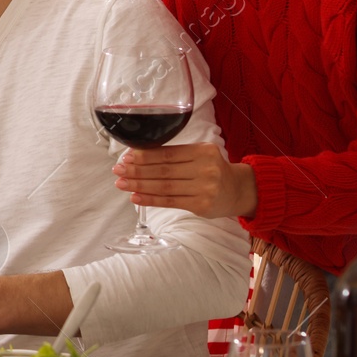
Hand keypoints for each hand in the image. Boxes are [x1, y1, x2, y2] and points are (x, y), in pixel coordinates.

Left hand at [113, 143, 258, 219]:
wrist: (238, 190)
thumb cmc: (213, 170)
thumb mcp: (200, 155)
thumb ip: (175, 155)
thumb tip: (137, 155)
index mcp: (203, 151)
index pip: (168, 153)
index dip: (145, 156)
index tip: (126, 157)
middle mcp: (205, 168)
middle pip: (164, 170)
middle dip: (137, 170)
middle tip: (118, 170)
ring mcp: (205, 188)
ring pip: (165, 187)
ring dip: (139, 185)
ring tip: (122, 184)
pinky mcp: (201, 205)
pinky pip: (170, 202)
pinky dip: (150, 200)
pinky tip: (135, 197)